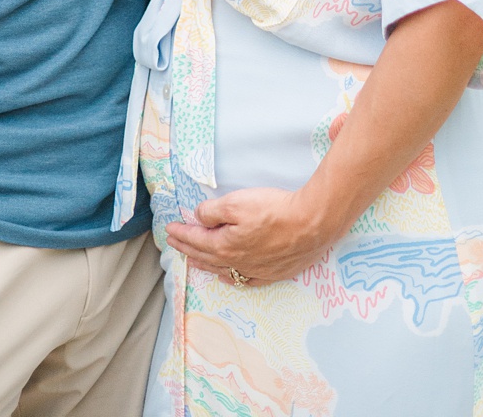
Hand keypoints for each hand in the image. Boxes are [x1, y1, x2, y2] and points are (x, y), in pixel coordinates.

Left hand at [165, 186, 340, 285]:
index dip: (181, 233)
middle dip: (187, 248)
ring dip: (204, 264)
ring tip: (192, 261)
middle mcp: (235, 263)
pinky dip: (230, 278)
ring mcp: (254, 270)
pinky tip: (227, 276)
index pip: (196, 240)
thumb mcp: (237, 202)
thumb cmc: (275, 210)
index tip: (169, 229)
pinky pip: (244, 280)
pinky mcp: (272, 273)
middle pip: (205, 256)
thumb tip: (199, 218)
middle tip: (174, 243)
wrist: (312, 223)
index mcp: (223, 246)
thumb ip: (212, 211)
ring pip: (222, 270)